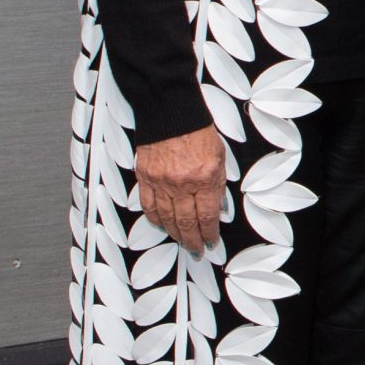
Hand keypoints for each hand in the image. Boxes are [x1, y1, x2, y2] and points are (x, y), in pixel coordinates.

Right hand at [136, 125, 225, 253]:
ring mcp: (161, 182)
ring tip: (181, 241)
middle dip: (192, 241)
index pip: (206, 216)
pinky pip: (148, 205)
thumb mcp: (219, 158)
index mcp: (203, 178)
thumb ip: (218, 185)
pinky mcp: (145, 177)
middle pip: (185, 222)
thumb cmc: (197, 132)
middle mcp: (181, 184)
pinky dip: (154, 218)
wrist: (171, 114)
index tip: (211, 242)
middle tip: (195, 251)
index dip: (209, 234)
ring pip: (165, 218)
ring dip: (174, 233)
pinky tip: (161, 224)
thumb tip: (218, 209)